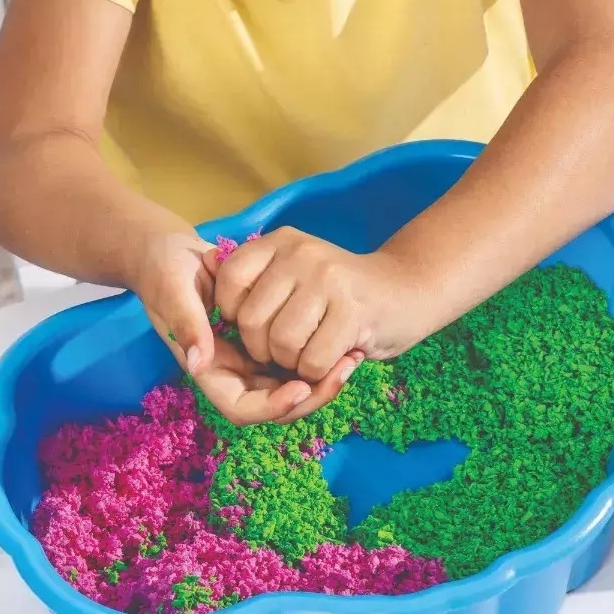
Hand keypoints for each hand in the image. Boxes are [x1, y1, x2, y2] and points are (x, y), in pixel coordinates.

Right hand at [129, 231, 360, 425]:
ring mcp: (248, 358)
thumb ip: (187, 325)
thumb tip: (199, 363)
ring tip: (353, 359)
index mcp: (207, 367)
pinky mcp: (263, 341)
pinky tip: (345, 344)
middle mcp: (230, 370)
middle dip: (311, 395)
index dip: (273, 406)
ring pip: (290, 386)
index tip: (302, 387)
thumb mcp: (174, 291)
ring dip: (321, 380)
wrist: (170, 252)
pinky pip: (294, 361)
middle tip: (345, 370)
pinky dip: (318, 357)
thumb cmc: (166, 270)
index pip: (242, 407)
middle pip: (275, 404)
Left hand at [205, 227, 427, 381]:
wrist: (409, 289)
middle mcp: (302, 253)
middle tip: (289, 349)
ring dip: (293, 363)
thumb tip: (204, 267)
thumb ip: (258, 277)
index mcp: (281, 241)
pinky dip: (318, 372)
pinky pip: (312, 361)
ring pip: (281, 344)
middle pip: (252, 321)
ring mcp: (327, 280)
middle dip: (264, 350)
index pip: (229, 281)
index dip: (235, 316)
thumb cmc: (343, 290)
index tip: (260, 324)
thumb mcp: (297, 270)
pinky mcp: (352, 311)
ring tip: (313, 351)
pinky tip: (336, 357)